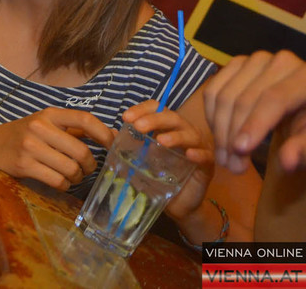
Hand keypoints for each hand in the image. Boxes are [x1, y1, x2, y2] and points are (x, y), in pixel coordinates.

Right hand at [0, 108, 114, 190]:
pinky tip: (61, 181)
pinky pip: (57, 181)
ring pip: (71, 169)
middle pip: (81, 151)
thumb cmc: (25, 134)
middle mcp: (40, 127)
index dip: (103, 134)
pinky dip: (64, 185)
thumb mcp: (48, 123)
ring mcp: (31, 147)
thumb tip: (112, 134)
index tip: (112, 146)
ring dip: (77, 177)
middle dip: (90, 165)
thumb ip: (77, 128)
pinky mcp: (24, 166)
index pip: (84, 119)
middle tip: (87, 169)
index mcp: (50, 114)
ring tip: (73, 176)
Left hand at [123, 100, 213, 220]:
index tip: (126, 117)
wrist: (177, 205)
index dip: (142, 109)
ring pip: (190, 134)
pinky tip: (189, 155)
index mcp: (166, 127)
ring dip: (175, 135)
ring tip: (160, 141)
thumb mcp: (138, 159)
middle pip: (172, 118)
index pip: (157, 108)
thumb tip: (105, 134)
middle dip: (154, 119)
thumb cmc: (158, 178)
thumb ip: (124, 145)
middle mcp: (183, 132)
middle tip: (138, 127)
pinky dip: (198, 153)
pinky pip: (206, 156)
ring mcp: (198, 147)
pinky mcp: (208, 166)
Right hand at [202, 50, 305, 173]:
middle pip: (244, 99)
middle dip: (233, 135)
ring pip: (224, 95)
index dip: (255, 124)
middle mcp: (279, 61)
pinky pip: (213, 90)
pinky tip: (220, 136)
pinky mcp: (236, 65)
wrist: (305, 105)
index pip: (273, 98)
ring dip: (219, 130)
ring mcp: (254, 60)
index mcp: (305, 77)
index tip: (240, 151)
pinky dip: (212, 116)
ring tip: (225, 158)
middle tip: (232, 166)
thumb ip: (304, 148)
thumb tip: (286, 162)